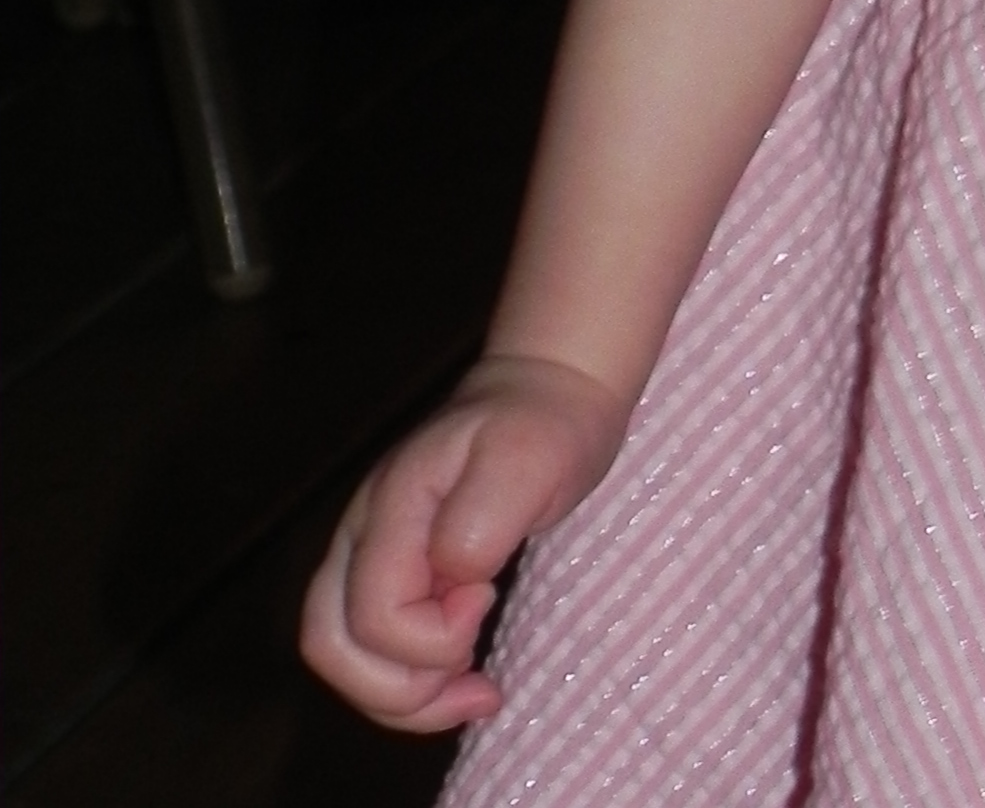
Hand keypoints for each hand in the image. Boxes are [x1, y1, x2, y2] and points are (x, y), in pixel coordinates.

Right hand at [299, 352, 626, 732]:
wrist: (546, 393)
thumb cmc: (543, 426)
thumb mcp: (529, 462)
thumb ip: (481, 523)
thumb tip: (452, 580)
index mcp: (390, 507)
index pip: (372, 615)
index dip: (429, 637)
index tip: (487, 596)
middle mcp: (362, 535)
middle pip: (331, 646)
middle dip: (401, 688)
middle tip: (476, 675)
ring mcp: (368, 556)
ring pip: (342, 657)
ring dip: (404, 697)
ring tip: (474, 692)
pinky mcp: (389, 575)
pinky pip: (371, 651)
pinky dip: (412, 684)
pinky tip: (465, 683)